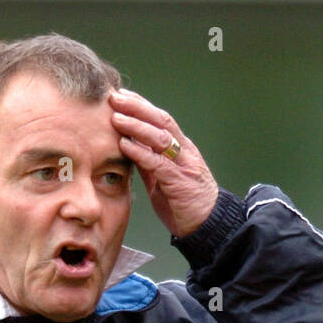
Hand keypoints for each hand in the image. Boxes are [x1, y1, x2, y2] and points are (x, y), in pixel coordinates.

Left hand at [110, 88, 219, 238]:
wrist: (208, 226)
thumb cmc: (185, 205)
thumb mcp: (162, 181)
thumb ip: (149, 164)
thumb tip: (130, 149)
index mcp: (181, 149)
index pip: (160, 119)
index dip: (141, 106)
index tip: (121, 96)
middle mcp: (184, 151)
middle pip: (161, 120)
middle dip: (137, 107)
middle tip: (114, 98)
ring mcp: (184, 165)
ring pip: (160, 137)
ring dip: (136, 126)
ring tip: (116, 118)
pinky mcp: (179, 182)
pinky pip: (158, 163)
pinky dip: (140, 152)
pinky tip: (124, 146)